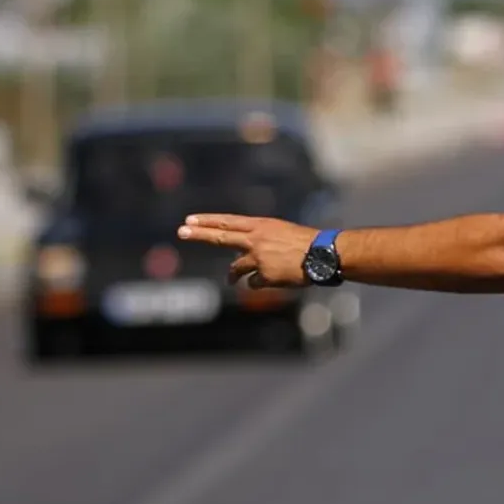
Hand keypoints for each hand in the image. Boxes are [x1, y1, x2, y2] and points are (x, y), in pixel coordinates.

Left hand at [177, 214, 315, 287]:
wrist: (322, 254)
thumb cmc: (306, 243)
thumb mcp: (280, 232)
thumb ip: (260, 240)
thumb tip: (244, 254)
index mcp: (261, 226)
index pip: (228, 222)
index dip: (208, 221)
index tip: (190, 220)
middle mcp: (256, 239)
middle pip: (221, 237)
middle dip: (199, 235)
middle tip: (181, 231)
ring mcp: (258, 258)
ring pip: (236, 268)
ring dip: (233, 276)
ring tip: (232, 280)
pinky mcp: (265, 275)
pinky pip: (254, 283)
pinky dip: (260, 283)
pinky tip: (272, 281)